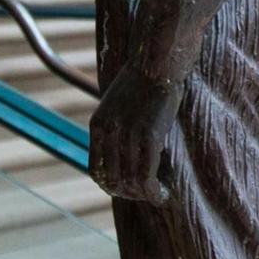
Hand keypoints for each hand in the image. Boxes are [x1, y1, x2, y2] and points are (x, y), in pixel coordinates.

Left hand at [88, 75, 189, 207]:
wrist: (157, 62)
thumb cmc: (143, 80)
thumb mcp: (117, 104)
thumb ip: (116, 126)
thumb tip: (122, 148)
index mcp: (98, 126)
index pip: (96, 170)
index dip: (110, 185)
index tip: (126, 189)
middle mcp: (108, 134)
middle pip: (112, 180)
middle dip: (128, 193)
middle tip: (145, 194)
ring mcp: (127, 136)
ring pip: (129, 182)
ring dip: (143, 195)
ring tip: (156, 195)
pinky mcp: (148, 137)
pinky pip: (146, 176)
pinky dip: (153, 192)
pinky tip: (162, 194)